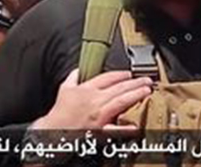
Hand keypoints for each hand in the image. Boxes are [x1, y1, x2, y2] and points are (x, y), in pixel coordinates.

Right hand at [31, 70, 152, 129]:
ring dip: (136, 95)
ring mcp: (100, 114)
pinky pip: (116, 127)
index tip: (129, 73)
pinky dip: (126, 126)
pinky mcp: (101, 129)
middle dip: (135, 82)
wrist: (54, 131)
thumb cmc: (60, 112)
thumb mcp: (64, 88)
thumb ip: (74, 76)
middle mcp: (95, 99)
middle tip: (147, 80)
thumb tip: (80, 69)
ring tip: (147, 91)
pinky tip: (136, 123)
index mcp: (87, 89)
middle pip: (119, 87)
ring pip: (122, 101)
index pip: (108, 77)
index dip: (121, 74)